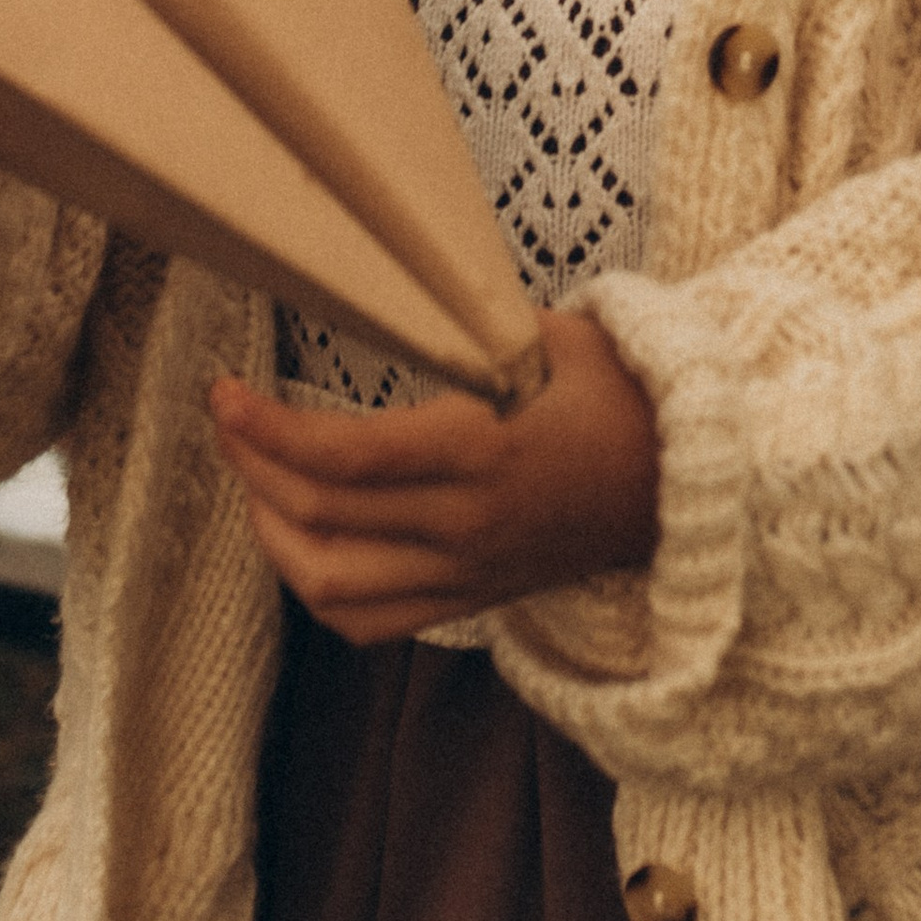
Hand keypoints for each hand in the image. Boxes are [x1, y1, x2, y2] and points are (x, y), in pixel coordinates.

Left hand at [210, 309, 661, 641]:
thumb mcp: (549, 336)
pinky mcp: (472, 601)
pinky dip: (316, 586)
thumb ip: (465, 329)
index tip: (228, 395)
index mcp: (483, 453)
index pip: (346, 459)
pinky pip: (369, 621)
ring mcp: (467, 574)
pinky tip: (298, 539)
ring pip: (330, 585)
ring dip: (272, 532)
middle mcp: (466, 526)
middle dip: (253, 465)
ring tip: (255, 476)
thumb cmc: (625, 393)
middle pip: (319, 519)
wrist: (691, 482)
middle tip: (230, 417)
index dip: (269, 431)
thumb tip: (390, 299)